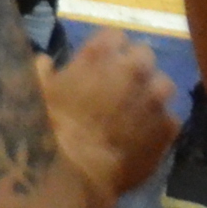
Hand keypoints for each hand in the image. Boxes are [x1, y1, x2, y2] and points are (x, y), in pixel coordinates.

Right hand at [44, 30, 181, 197]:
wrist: (77, 173)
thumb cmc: (50, 129)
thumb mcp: (36, 95)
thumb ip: (42, 73)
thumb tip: (44, 62)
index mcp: (99, 56)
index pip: (114, 35)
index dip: (109, 48)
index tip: (102, 61)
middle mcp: (131, 70)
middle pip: (144, 54)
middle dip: (135, 66)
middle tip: (122, 85)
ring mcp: (153, 99)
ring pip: (163, 84)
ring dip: (152, 94)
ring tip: (139, 111)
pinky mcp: (167, 128)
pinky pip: (170, 120)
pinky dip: (159, 125)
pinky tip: (144, 138)